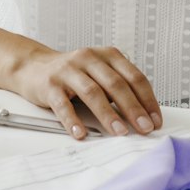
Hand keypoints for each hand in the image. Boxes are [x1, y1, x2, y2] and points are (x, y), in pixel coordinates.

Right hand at [10, 45, 162, 139]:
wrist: (34, 67)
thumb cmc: (73, 74)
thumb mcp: (100, 73)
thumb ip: (119, 88)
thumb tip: (143, 116)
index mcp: (107, 55)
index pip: (134, 77)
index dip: (148, 100)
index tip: (155, 120)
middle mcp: (89, 59)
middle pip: (116, 84)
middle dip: (133, 109)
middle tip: (144, 128)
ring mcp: (68, 70)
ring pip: (92, 93)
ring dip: (108, 115)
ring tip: (119, 132)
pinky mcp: (50, 84)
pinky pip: (63, 105)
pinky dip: (73, 121)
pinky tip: (81, 133)